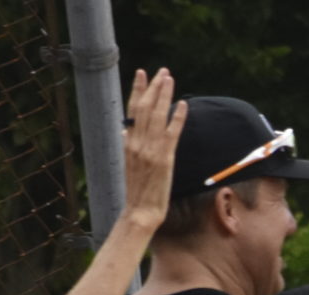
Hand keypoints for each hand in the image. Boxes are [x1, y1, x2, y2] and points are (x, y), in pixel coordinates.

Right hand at [119, 69, 184, 225]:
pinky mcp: (164, 159)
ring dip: (164, 95)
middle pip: (145, 107)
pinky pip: (171, 133)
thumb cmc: (137, 190)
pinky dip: (177, 117)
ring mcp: (150, 149)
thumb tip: (125, 130)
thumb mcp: (128, 163)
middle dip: (154, 87)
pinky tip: (183, 104)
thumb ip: (128, 145)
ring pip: (157, 115)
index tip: (142, 73)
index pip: (132, 109)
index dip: (137, 89)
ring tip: (170, 79)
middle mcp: (137, 142)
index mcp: (128, 142)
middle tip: (162, 71)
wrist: (140, 211)